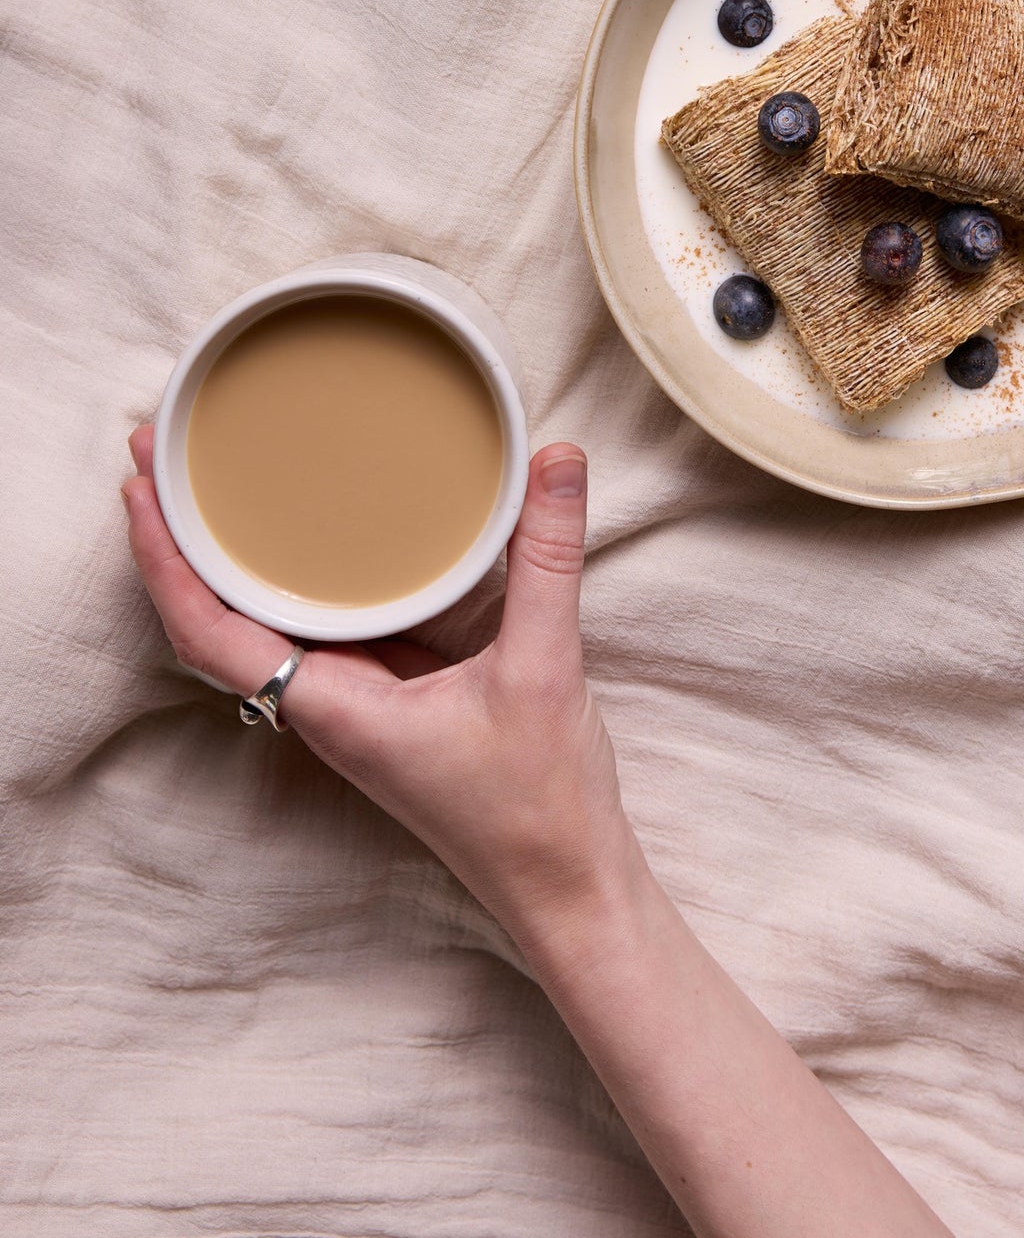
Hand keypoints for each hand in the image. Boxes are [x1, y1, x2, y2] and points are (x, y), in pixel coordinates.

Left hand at [122, 426, 640, 951]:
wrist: (566, 887)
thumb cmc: (539, 806)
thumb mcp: (544, 667)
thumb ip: (547, 559)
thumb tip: (557, 458)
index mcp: (334, 708)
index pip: (210, 632)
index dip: (164, 559)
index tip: (140, 486)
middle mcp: (328, 707)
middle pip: (216, 622)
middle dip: (180, 542)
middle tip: (160, 454)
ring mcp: (356, 707)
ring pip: (264, 628)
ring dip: (228, 562)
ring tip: (209, 484)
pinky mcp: (389, 703)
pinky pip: (322, 632)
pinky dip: (295, 583)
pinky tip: (312, 543)